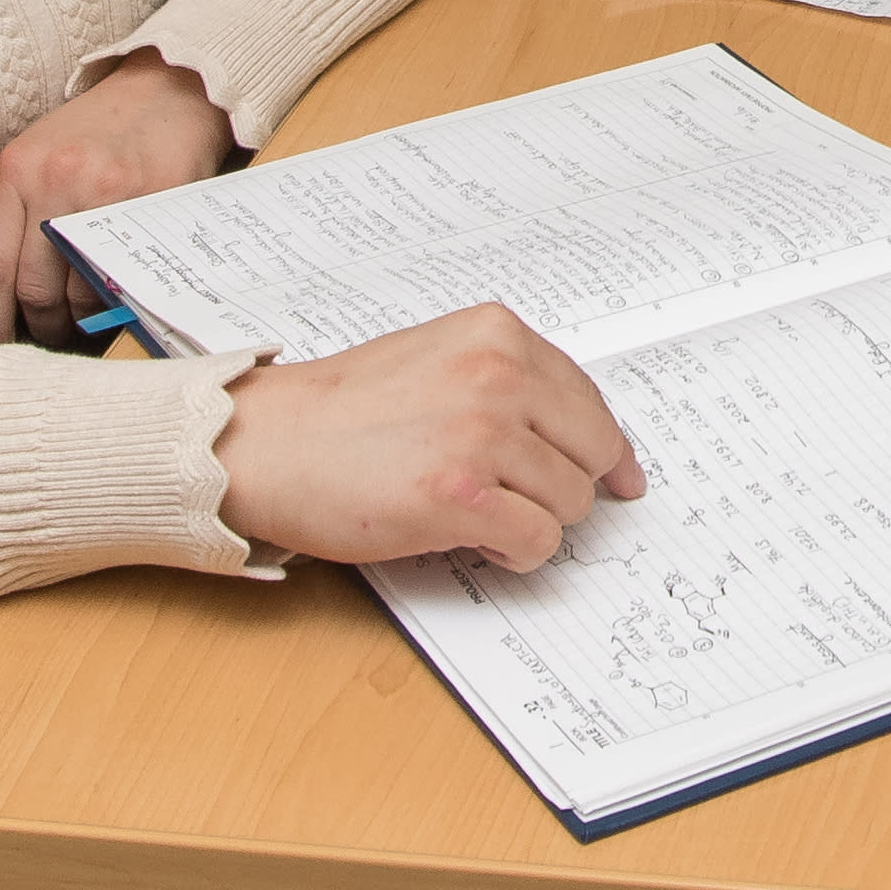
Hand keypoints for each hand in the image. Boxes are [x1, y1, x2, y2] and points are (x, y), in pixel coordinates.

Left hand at [0, 50, 237, 345]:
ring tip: (90, 319)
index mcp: (17, 170)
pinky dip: (123, 300)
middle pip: (35, 289)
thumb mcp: (43, 157)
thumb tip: (13, 297)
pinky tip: (122, 299)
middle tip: (52, 335)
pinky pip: (130, 275)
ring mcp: (107, 193)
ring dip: (84, 319)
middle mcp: (56, 181)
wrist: (170, 86)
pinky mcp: (154, 201)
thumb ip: (23, 215)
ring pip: (82, 291)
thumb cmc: (102, 128)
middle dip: (42, 326)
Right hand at [216, 304, 645, 568]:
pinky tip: (476, 540)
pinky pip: (538, 542)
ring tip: (479, 515)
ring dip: (533, 522)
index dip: (607, 448)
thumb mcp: (438, 358)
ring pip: (570, 503)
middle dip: (568, 487)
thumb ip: (508, 382)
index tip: (621, 477)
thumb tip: (584, 437)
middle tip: (523, 504)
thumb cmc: (343, 411)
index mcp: (498, 335)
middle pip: (592, 453)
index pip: (589, 400)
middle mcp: (499, 376)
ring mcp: (482, 436)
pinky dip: (516, 554)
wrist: (269, 442)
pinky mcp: (460, 497)